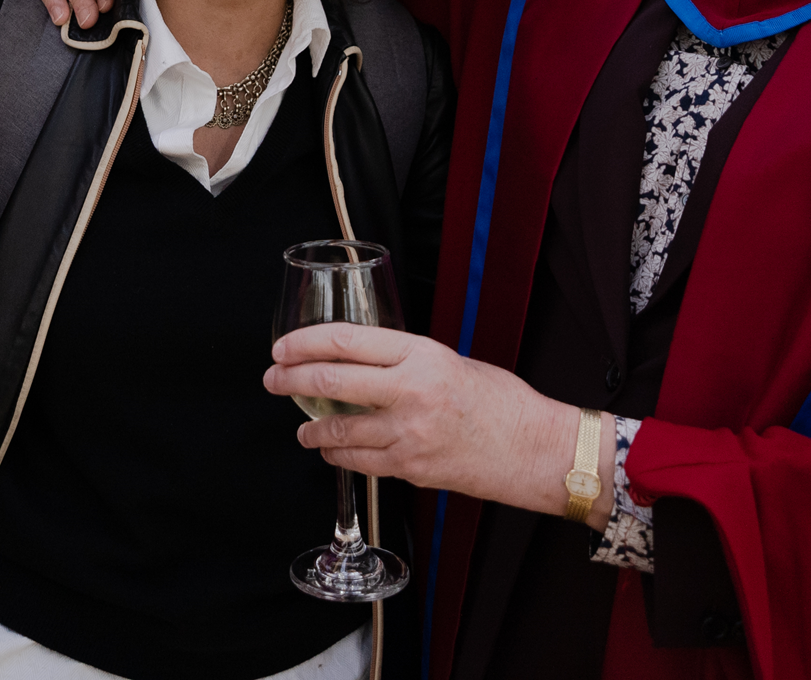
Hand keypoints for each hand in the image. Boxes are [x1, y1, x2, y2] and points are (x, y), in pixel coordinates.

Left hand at [265, 324, 614, 530]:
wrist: (538, 450)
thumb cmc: (503, 402)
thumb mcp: (452, 362)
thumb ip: (406, 361)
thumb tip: (362, 362)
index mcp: (422, 355)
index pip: (346, 341)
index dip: (305, 343)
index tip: (283, 347)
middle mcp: (411, 391)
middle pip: (330, 382)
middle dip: (290, 380)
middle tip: (273, 380)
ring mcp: (409, 434)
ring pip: (338, 430)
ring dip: (311, 429)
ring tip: (301, 428)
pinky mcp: (412, 468)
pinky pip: (360, 462)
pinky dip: (338, 456)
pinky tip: (331, 451)